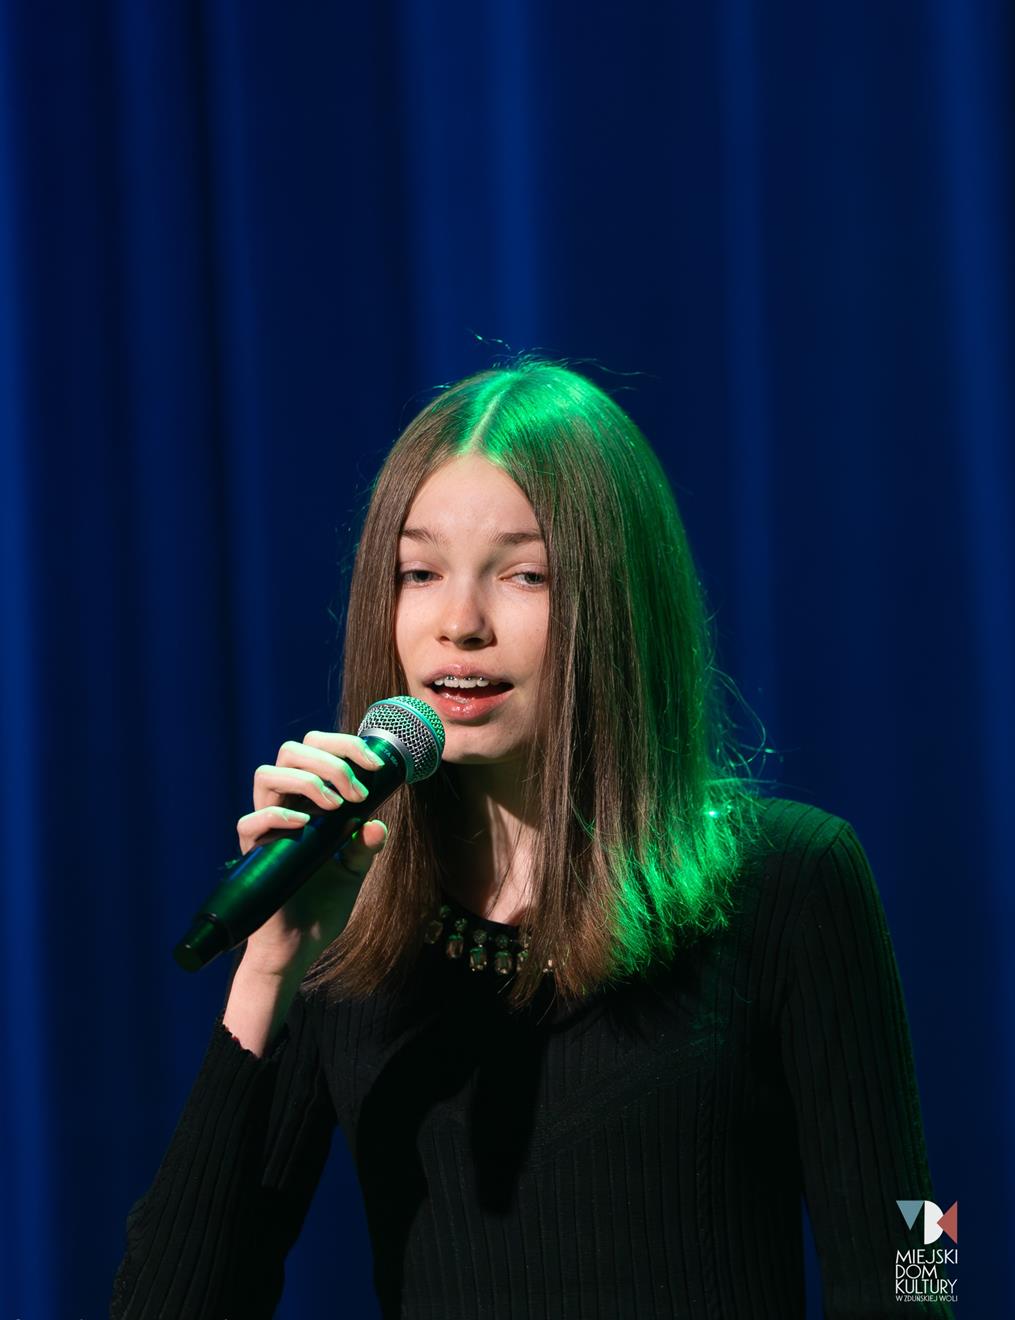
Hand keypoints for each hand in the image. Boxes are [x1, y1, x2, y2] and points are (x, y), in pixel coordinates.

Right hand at [234, 731, 388, 977]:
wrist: (301, 947)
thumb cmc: (323, 906)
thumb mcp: (354, 870)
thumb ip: (364, 845)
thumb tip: (378, 824)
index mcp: (307, 801)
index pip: (315, 750)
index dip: (344, 746)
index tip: (375, 766)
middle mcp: (283, 806)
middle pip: (291, 751)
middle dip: (330, 759)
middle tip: (357, 790)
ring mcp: (265, 827)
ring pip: (266, 774)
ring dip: (306, 779)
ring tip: (335, 804)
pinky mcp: (253, 853)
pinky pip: (251, 821)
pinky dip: (278, 815)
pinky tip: (305, 825)